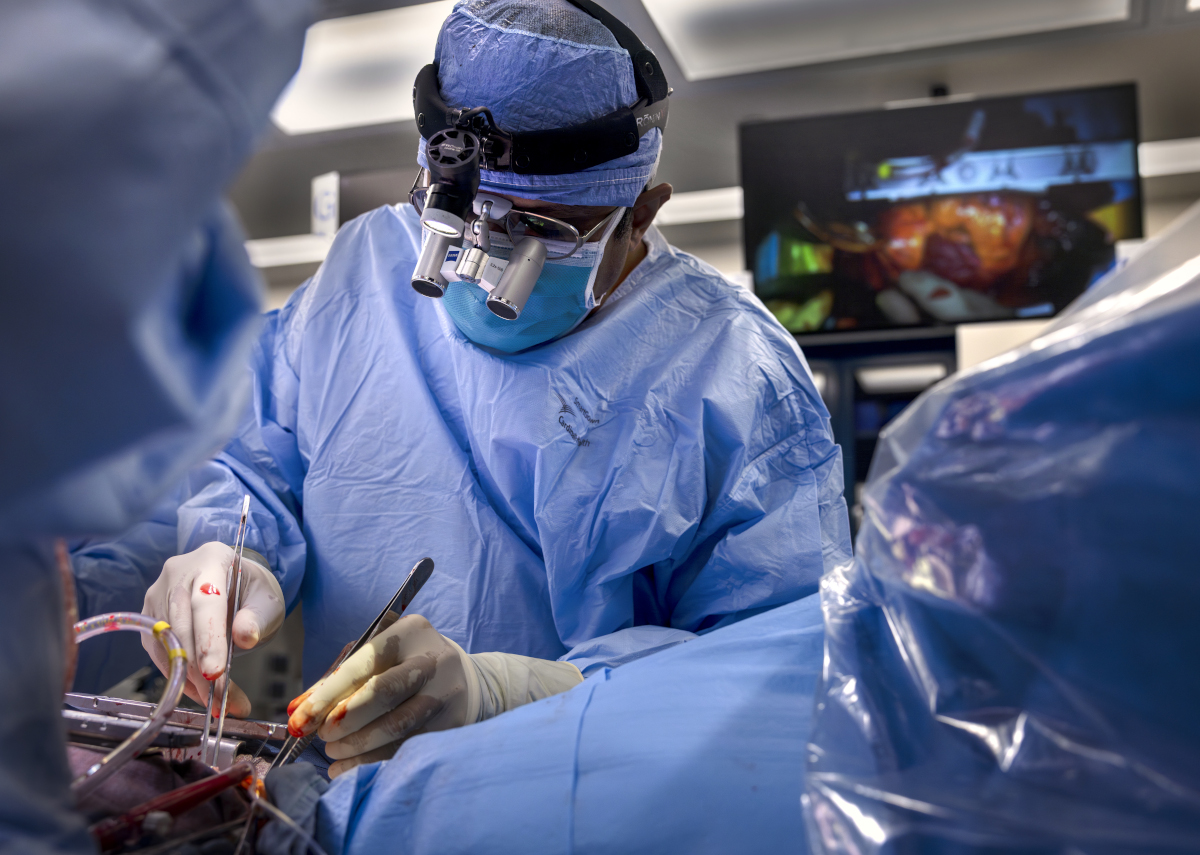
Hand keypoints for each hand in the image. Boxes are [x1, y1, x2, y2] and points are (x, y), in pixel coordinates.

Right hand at [142, 541, 284, 715]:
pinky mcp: (150, 617)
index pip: (206, 601)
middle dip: (198, 668)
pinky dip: (178, 676)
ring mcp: (158, 594)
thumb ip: (258, 618)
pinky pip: (159, 652)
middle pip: (181, 625)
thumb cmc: (252, 592)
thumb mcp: (267, 601)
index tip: (215, 674)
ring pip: (166, 643)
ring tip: (216, 702)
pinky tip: (199, 692)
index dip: (209, 639)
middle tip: (219, 701)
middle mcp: (177, 573)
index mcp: (211, 559)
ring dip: (189, 679)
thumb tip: (245, 637)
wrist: (233, 583)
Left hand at [286, 614, 472, 778]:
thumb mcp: (377, 658)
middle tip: (322, 736)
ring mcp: (445, 694)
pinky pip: (407, 748)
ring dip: (357, 745)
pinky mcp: (451, 724)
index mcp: (410, 632)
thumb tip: (297, 711)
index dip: (328, 694)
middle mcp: (432, 660)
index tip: (299, 720)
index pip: (363, 663)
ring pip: (398, 725)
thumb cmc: (404, 665)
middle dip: (345, 719)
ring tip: (333, 752)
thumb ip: (336, 680)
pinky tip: (348, 768)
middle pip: (384, 692)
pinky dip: (372, 762)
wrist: (462, 681)